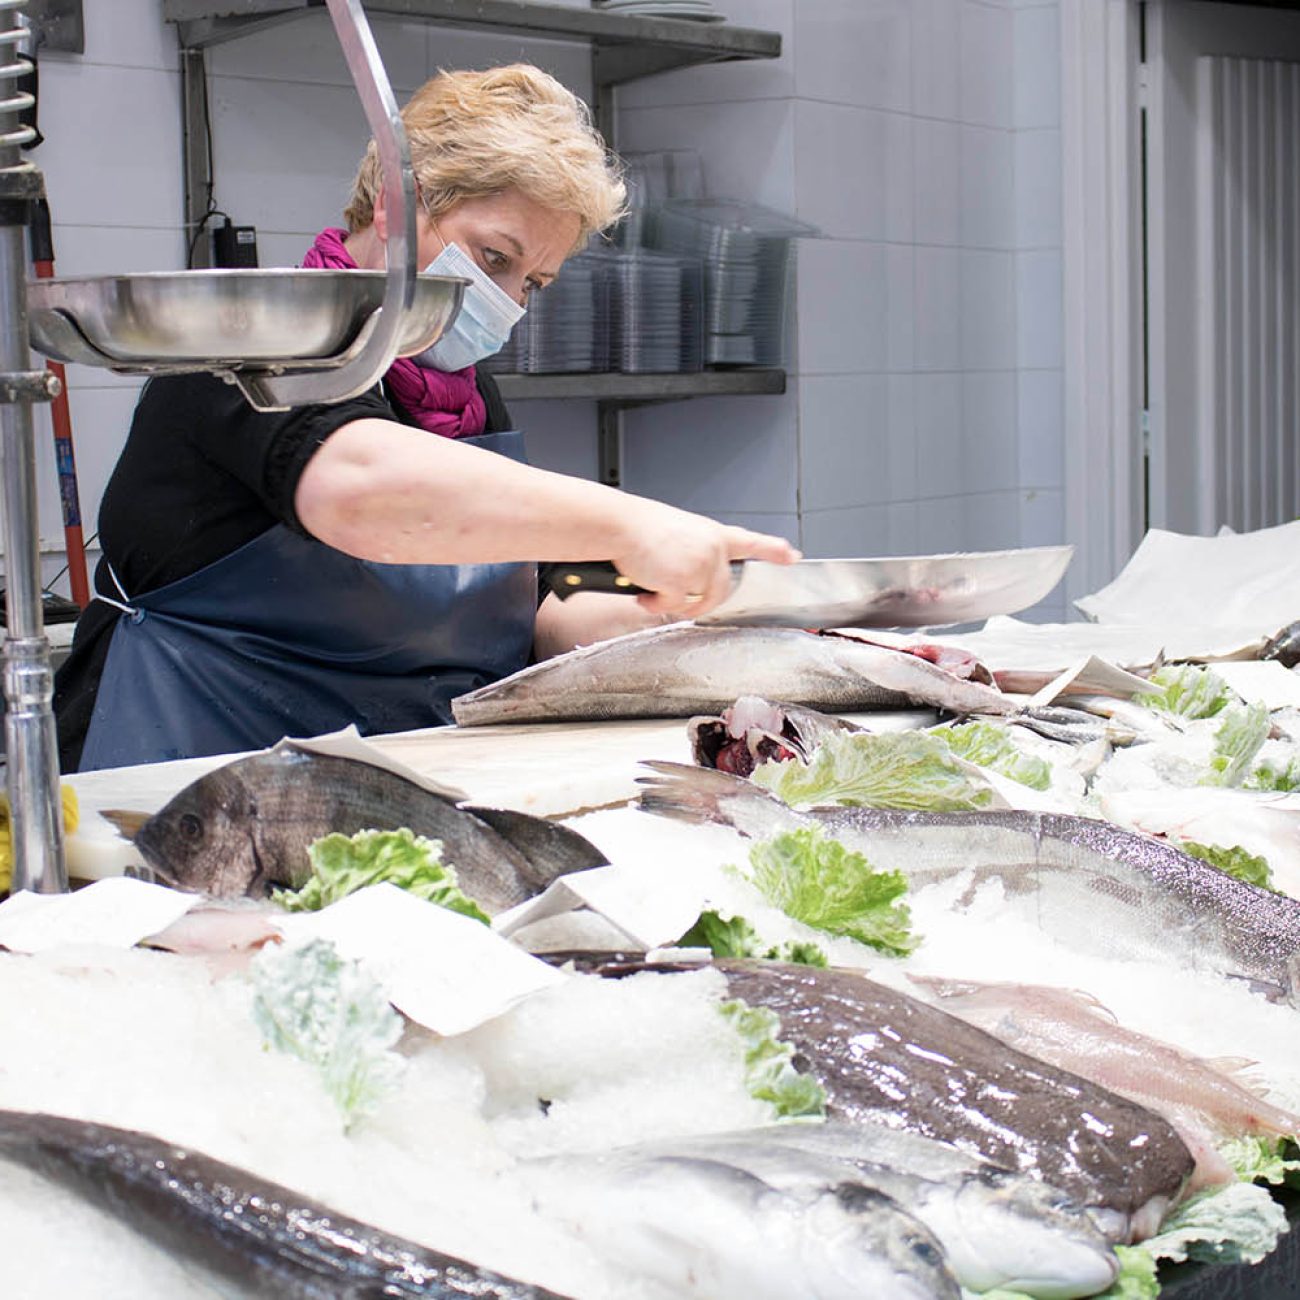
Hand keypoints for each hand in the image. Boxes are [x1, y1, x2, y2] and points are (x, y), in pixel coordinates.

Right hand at [608, 498, 799, 617]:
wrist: (620, 526)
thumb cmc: (639, 528)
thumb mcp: (677, 533)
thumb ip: (695, 552)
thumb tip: (692, 581)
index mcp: (712, 533)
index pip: (749, 542)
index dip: (772, 551)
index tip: (792, 556)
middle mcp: (713, 549)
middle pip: (720, 590)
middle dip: (698, 599)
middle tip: (669, 593)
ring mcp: (702, 566)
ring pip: (697, 601)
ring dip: (671, 600)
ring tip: (651, 584)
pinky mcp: (685, 583)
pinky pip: (675, 607)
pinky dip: (656, 604)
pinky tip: (644, 590)